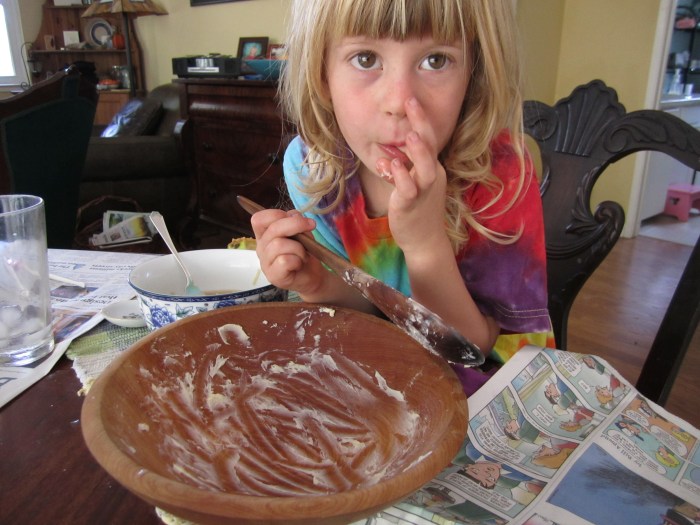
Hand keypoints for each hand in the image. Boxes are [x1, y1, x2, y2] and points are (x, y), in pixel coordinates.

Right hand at [251, 209, 326, 294]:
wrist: (313, 276)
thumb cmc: (305, 252)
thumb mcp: (302, 232)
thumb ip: (295, 221)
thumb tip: (293, 216)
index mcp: (264, 235)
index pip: (259, 219)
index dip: (277, 214)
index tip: (297, 217)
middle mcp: (261, 248)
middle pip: (272, 229)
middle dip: (295, 225)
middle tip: (311, 227)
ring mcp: (265, 263)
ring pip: (278, 245)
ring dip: (298, 248)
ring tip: (303, 255)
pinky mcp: (273, 276)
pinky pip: (284, 261)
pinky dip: (297, 260)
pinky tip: (299, 264)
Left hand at [376, 97, 448, 255]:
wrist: (424, 240)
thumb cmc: (417, 210)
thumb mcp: (412, 183)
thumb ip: (402, 167)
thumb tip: (387, 153)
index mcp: (431, 168)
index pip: (428, 139)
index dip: (421, 119)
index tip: (412, 99)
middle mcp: (431, 176)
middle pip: (429, 146)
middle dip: (421, 124)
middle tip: (412, 101)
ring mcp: (422, 191)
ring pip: (424, 169)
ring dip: (417, 152)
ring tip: (411, 136)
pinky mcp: (410, 205)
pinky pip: (408, 189)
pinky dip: (400, 177)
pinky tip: (391, 166)